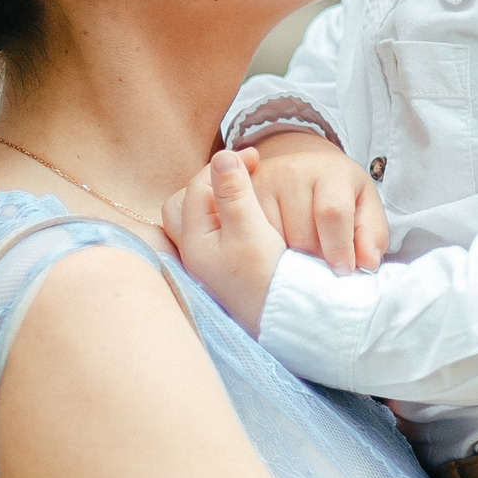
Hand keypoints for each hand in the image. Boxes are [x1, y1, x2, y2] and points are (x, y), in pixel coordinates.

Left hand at [162, 148, 286, 334]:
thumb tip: (221, 156)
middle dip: (212, 181)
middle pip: (187, 204)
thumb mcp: (250, 231)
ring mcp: (209, 263)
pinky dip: (229, 216)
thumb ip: (234, 193)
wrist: (290, 321)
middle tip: (245, 171)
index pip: (197, 188)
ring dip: (220, 199)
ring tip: (248, 189)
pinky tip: (252, 215)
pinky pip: (216, 232)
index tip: (256, 157)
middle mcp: (195, 253)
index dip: (225, 165)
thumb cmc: (267, 279)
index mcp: (194, 242)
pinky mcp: (226, 270)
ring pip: (200, 218)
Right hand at [246, 130, 387, 273]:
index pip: (332, 213)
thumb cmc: (339, 194)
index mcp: (331, 172)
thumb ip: (372, 235)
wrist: (303, 168)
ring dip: (290, 260)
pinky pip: (252, 239)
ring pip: (275, 242)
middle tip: (322, 264)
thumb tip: (367, 263)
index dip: (339, 248)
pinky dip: (268, 253)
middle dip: (315, 259)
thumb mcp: (365, 208)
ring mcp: (263, 183)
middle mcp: (292, 171)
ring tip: (301, 257)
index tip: (343, 270)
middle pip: (302, 234)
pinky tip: (280, 251)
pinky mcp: (241, 198)